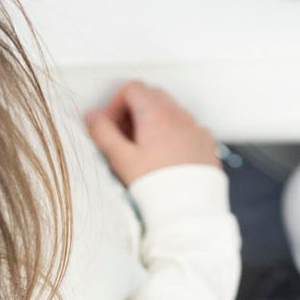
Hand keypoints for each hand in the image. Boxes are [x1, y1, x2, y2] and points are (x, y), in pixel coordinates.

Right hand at [84, 82, 217, 184]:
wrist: (190, 211)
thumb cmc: (157, 186)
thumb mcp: (121, 159)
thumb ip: (103, 133)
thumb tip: (92, 116)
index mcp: (157, 113)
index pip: (132, 88)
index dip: (116, 104)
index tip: (112, 126)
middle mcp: (180, 115)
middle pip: (152, 95)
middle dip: (134, 110)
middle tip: (124, 137)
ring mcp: (196, 128)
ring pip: (171, 111)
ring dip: (154, 121)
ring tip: (144, 150)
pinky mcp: (206, 144)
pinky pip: (188, 127)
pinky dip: (174, 133)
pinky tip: (166, 157)